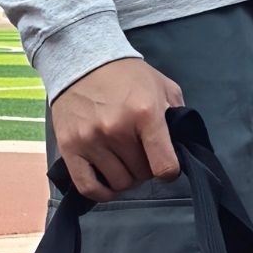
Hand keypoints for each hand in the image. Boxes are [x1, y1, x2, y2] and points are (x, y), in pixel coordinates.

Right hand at [49, 55, 183, 196]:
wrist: (83, 61)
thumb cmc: (128, 76)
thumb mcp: (162, 87)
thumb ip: (177, 117)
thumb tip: (183, 148)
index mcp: (145, 113)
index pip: (165, 166)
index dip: (170, 171)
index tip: (166, 165)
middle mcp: (117, 129)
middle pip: (142, 175)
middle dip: (146, 168)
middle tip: (141, 153)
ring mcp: (91, 140)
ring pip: (119, 183)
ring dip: (125, 177)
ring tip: (124, 160)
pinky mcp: (70, 148)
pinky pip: (88, 188)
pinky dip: (102, 192)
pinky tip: (108, 180)